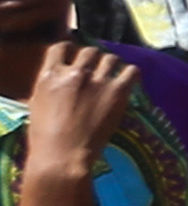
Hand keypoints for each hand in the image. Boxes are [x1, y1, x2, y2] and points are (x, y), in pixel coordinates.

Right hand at [15, 43, 133, 203]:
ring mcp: (97, 80)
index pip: (60, 47)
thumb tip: (54, 82)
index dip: (70, 50)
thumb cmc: (44, 139)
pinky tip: (128, 82)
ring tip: (113, 77)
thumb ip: (48, 88)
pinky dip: (131, 75)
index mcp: (49, 76)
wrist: (62, 157)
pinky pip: (131, 71)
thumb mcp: (37, 106)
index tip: (76, 57)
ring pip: (111, 58)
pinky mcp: (117, 91)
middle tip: (96, 71)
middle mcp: (74, 73)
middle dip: (93, 60)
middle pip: (90, 51)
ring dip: (112, 66)